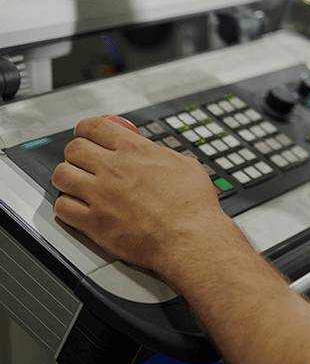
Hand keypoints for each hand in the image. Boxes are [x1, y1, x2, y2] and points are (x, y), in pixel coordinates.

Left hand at [52, 117, 223, 274]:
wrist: (189, 237)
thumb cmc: (192, 204)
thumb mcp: (183, 163)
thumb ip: (159, 155)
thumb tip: (154, 153)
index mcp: (134, 149)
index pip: (95, 126)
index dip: (86, 128)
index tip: (85, 134)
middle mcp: (113, 168)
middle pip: (74, 148)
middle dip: (75, 151)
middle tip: (80, 159)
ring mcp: (100, 195)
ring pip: (62, 175)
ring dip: (66, 177)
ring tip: (74, 182)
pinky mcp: (94, 222)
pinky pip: (63, 208)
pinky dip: (66, 206)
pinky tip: (75, 207)